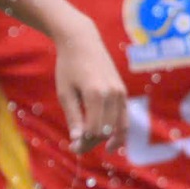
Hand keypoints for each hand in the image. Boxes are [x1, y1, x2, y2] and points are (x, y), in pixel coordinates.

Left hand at [52, 16, 126, 153]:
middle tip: (76, 147)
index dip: (83, 143)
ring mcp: (120, 92)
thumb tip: (78, 141)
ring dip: (103, 139)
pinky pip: (124, 118)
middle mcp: (112, 93)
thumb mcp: (65, 93)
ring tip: (89, 145)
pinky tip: (111, 144)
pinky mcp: (123, 91)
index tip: (72, 147)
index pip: (93, 130)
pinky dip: (119, 132)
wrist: (82, 41)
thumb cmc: (68, 66)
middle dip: (91, 143)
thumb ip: (73, 117)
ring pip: (117, 127)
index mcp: (95, 94)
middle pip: (105, 130)